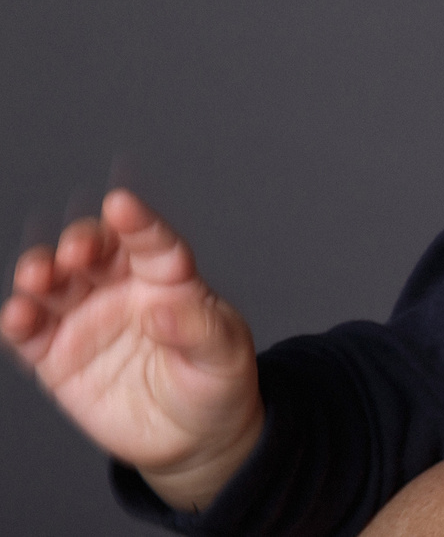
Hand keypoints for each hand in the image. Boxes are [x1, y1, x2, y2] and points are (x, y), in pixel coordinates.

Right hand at [3, 188, 262, 510]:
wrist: (191, 438)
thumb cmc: (216, 383)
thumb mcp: (224, 355)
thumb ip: (199, 330)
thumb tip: (162, 311)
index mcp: (169, 280)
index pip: (152, 244)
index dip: (137, 223)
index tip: (121, 204)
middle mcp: (122, 291)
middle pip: (95, 254)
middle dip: (82, 242)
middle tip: (76, 249)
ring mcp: (87, 321)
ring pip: (55, 286)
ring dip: (41, 273)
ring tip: (37, 277)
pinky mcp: (57, 358)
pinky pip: (31, 334)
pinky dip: (19, 321)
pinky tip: (17, 315)